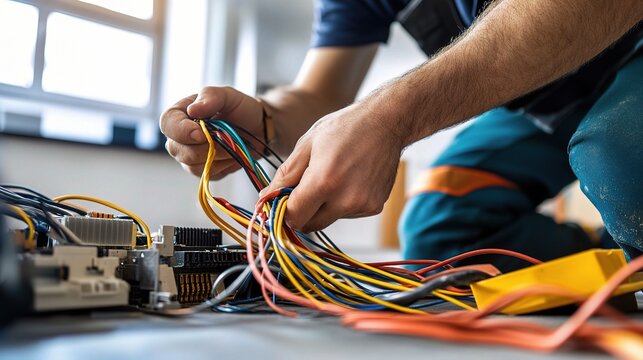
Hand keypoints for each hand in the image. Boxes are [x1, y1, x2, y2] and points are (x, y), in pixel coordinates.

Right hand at [160, 86, 263, 179]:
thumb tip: (193, 110)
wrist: (257, 128)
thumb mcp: (228, 95)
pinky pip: (206, 174)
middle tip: (225, 137)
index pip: (167, 124)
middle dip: (204, 146)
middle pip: (176, 149)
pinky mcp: (202, 170)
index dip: (181, 131)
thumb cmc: (239, 108)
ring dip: (216, 155)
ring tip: (231, 143)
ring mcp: (188, 155)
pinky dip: (222, 165)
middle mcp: (179, 136)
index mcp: (179, 114)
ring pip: (191, 164)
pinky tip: (230, 153)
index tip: (201, 133)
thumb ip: (210, 97)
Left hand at [260, 102, 403, 231]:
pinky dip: (341, 203)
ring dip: (322, 206)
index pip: (293, 216)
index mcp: (324, 181)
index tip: (281, 201)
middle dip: (301, 211)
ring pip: (329, 219)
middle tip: (303, 189)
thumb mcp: (307, 144)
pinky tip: (349, 179)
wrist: (387, 122)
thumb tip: (266, 197)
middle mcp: (345, 199)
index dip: (283, 211)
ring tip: (332, 175)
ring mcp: (362, 205)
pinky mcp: (374, 207)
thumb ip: (285, 175)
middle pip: (310, 225)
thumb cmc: (345, 127)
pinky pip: (347, 214)